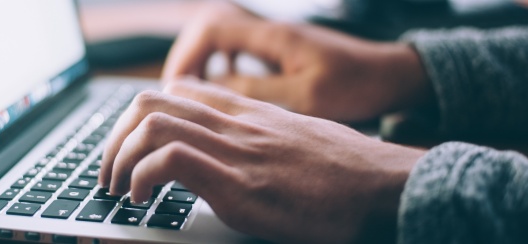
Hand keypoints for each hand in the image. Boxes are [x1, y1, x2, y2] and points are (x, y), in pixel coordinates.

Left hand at [99, 80, 425, 242]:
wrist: (386, 187)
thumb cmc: (347, 171)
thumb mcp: (297, 140)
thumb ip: (260, 138)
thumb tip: (237, 156)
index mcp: (248, 113)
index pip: (178, 91)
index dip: (141, 117)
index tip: (131, 147)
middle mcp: (236, 124)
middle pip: (151, 101)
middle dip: (115, 137)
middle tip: (109, 171)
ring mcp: (236, 150)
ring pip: (152, 124)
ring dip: (119, 157)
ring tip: (117, 188)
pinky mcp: (240, 184)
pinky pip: (171, 160)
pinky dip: (142, 177)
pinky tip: (142, 199)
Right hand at [162, 2, 432, 121]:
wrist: (391, 76)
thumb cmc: (357, 85)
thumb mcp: (306, 96)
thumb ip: (258, 91)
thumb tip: (213, 91)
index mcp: (273, 36)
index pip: (211, 28)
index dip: (186, 55)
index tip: (177, 87)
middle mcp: (270, 31)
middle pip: (208, 27)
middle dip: (186, 57)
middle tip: (178, 91)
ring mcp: (275, 38)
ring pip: (220, 36)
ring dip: (201, 60)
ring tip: (193, 92)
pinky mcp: (280, 50)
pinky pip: (238, 48)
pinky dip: (221, 65)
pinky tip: (223, 87)